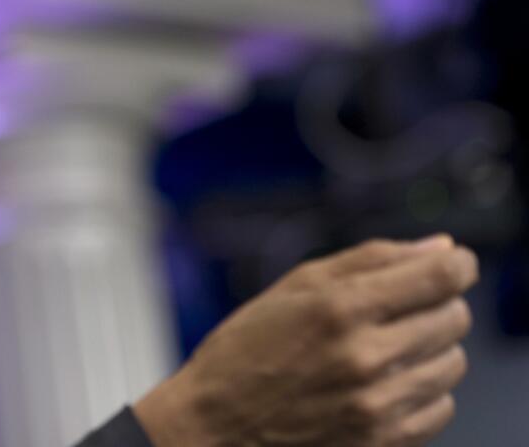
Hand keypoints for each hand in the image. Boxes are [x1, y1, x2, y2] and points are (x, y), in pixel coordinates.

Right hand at [135, 236, 477, 446]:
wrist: (216, 424)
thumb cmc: (247, 349)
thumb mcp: (296, 286)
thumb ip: (370, 260)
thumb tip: (439, 246)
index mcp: (339, 308)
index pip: (439, 277)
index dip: (457, 263)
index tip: (455, 262)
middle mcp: (364, 357)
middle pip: (453, 317)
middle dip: (438, 303)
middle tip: (405, 306)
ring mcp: (377, 405)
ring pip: (453, 363)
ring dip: (431, 348)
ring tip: (390, 346)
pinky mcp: (383, 440)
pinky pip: (442, 408)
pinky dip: (423, 391)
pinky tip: (388, 382)